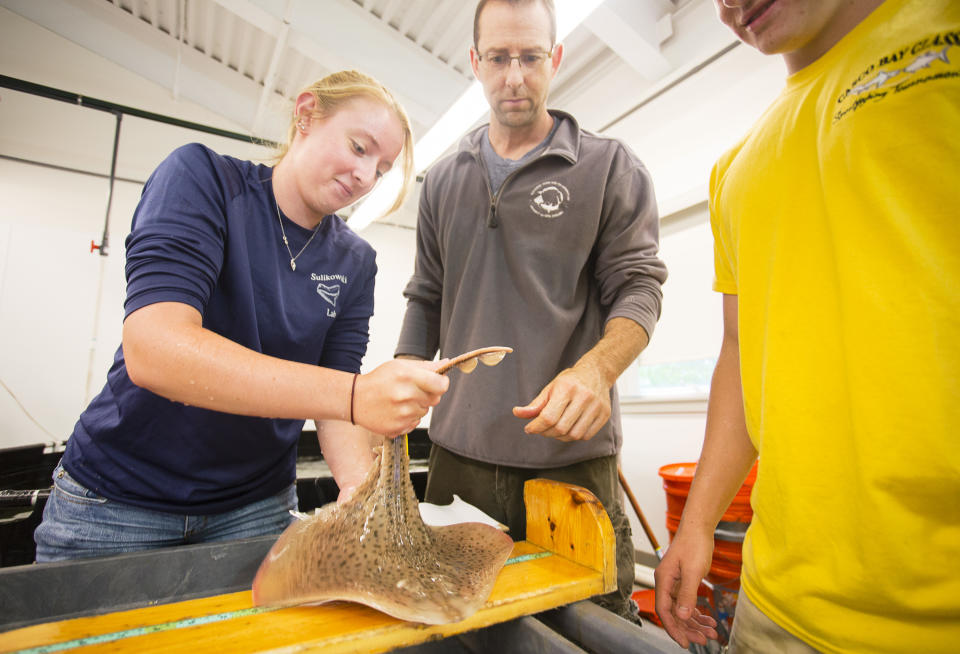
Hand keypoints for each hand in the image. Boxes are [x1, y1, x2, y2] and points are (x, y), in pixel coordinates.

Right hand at [353, 359, 448, 437]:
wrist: (356, 399)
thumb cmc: (379, 380)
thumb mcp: (399, 366)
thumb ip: (425, 366)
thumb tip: (446, 364)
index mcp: (407, 377)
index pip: (441, 385)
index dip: (442, 383)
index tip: (438, 382)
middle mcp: (405, 396)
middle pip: (435, 399)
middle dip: (428, 394)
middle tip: (412, 390)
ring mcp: (402, 414)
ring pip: (425, 411)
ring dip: (417, 406)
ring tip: (400, 401)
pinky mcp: (398, 427)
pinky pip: (415, 423)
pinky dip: (409, 418)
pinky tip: (396, 411)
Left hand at [512, 365, 610, 441]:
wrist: (596, 373)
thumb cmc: (570, 382)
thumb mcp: (550, 388)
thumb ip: (535, 404)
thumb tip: (517, 413)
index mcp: (567, 388)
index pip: (549, 417)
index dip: (536, 427)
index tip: (529, 428)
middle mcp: (584, 397)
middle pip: (561, 428)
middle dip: (546, 433)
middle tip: (541, 429)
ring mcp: (597, 406)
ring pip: (574, 435)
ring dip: (560, 437)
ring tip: (555, 429)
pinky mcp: (604, 414)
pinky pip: (586, 436)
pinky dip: (574, 436)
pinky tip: (569, 429)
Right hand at [653, 528, 718, 647]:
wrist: (698, 527)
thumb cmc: (694, 544)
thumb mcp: (692, 571)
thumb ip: (686, 594)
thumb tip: (681, 615)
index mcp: (663, 581)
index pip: (664, 610)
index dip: (673, 628)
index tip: (685, 643)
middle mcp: (666, 583)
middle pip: (673, 613)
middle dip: (687, 628)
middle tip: (703, 640)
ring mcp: (674, 582)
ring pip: (681, 609)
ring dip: (695, 622)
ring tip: (710, 632)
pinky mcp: (683, 581)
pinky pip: (687, 602)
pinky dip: (696, 612)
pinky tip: (707, 619)